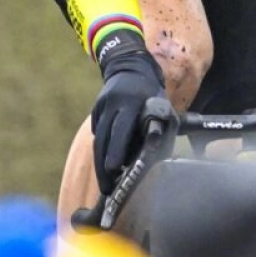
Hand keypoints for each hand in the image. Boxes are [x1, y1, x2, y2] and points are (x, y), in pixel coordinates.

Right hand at [91, 46, 165, 194]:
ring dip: (100, 164)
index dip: (116, 150)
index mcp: (131, 101)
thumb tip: (155, 154)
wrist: (130, 67)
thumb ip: (157, 125)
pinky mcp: (95, 111)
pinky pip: (97, 134)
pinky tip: (105, 168)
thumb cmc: (152, 92)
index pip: (121, 129)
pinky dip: (101, 151)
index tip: (114, 169)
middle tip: (108, 189)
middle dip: (104, 166)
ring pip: (97, 140)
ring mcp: (101, 106)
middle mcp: (112, 104)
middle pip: (104, 139)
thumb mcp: (160, 104)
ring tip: (106, 185)